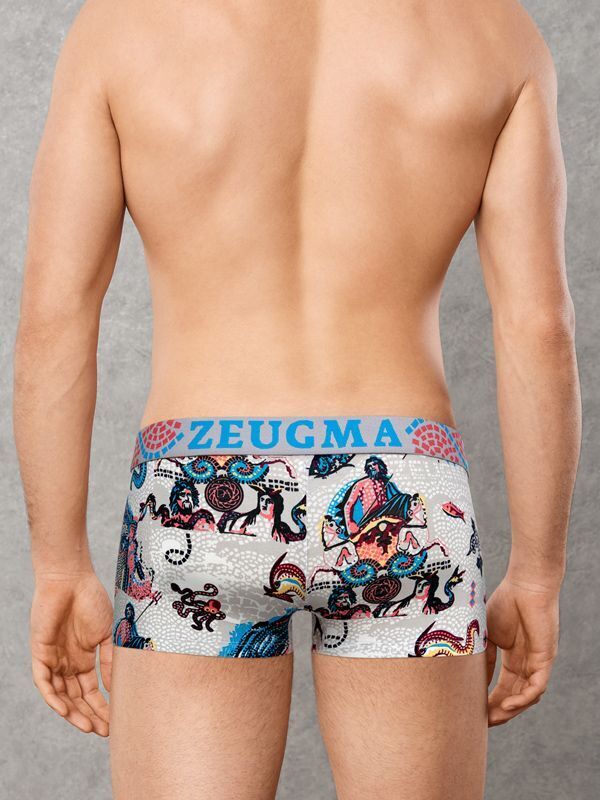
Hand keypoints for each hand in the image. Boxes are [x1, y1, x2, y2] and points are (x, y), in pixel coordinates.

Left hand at [30, 571, 113, 735]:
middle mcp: (67, 663)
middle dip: (90, 716)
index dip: (102, 707)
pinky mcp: (40, 653)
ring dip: (73, 713)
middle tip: (104, 731)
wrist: (71, 578)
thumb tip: (117, 688)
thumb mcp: (107, 634)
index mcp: (84, 658)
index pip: (91, 691)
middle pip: (76, 698)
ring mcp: (53, 659)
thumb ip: (111, 661)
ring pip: (60, 695)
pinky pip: (43, 682)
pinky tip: (66, 710)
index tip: (115, 722)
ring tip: (88, 727)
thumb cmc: (92, 600)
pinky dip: (53, 697)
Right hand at [486, 577, 558, 725]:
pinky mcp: (546, 657)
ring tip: (494, 718)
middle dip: (499, 711)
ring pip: (527, 695)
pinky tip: (509, 705)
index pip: (503, 687)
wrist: (525, 584)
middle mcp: (527, 663)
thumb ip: (483, 656)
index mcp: (514, 658)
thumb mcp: (487, 634)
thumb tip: (472, 680)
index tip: (475, 713)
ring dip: (511, 710)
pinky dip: (524, 698)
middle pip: (515, 696)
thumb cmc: (505, 602)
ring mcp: (537, 662)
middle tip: (483, 723)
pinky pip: (538, 686)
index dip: (490, 701)